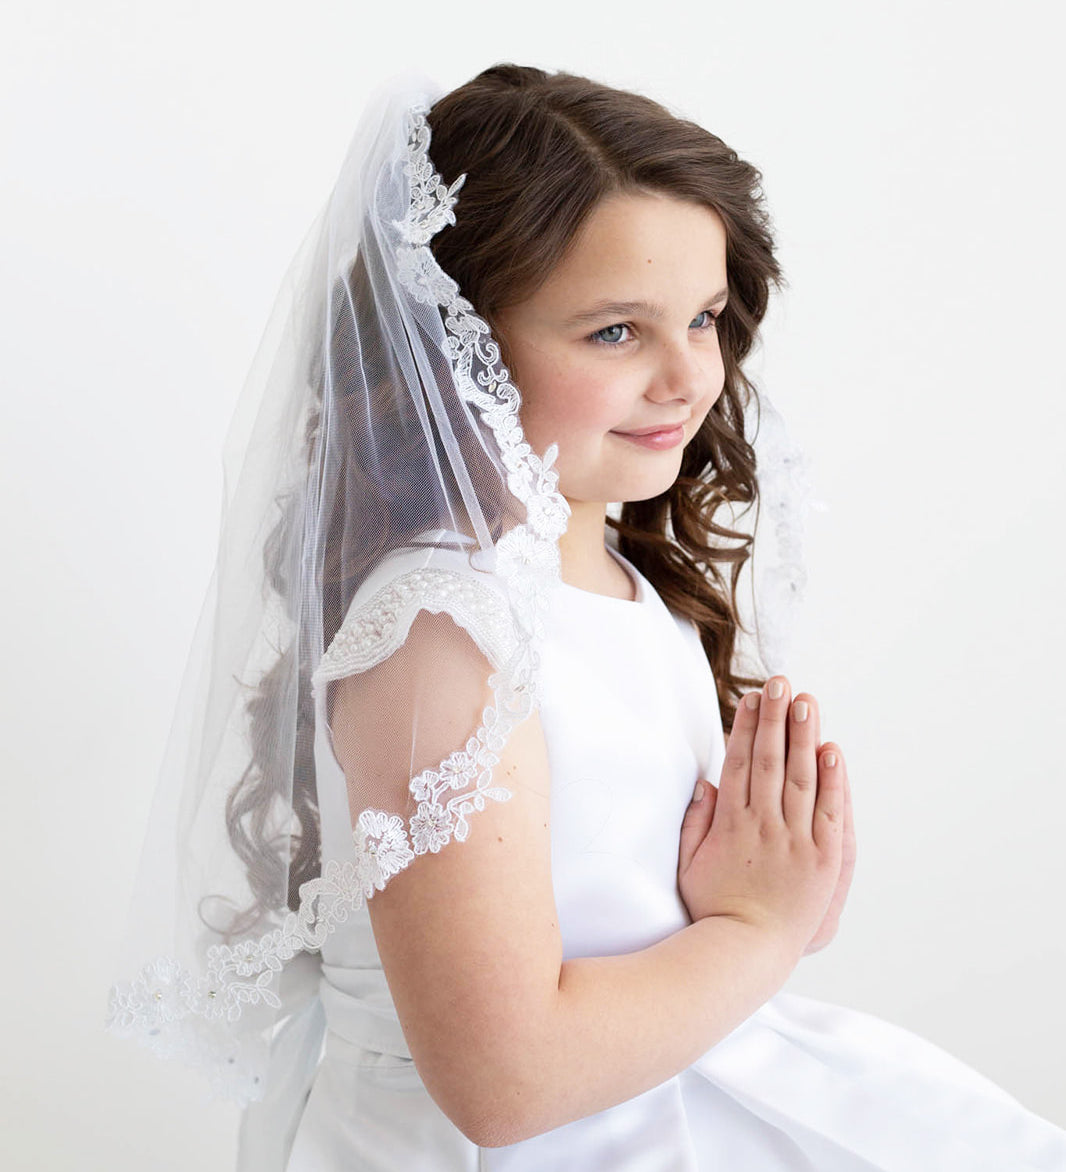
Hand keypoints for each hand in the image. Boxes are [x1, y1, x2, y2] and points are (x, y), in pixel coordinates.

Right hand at [677, 677, 844, 961]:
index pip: (740, 763)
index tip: (751, 697)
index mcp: (731, 824)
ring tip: (806, 701)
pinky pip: (829, 811)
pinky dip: (832, 779)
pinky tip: (832, 749)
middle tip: (780, 683)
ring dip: (804, 736)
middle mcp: (764, 825)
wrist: (745, 952)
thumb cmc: (712, 910)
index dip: (746, 727)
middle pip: (771, 760)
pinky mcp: (822, 858)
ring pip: (800, 778)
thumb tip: (706, 784)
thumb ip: (695, 822)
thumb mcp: (688, 864)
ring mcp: (795, 841)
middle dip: (775, 718)